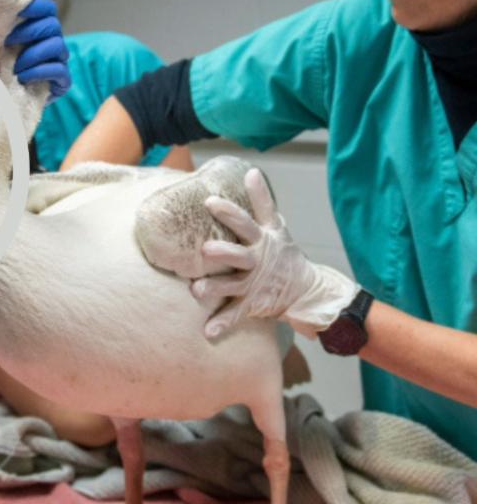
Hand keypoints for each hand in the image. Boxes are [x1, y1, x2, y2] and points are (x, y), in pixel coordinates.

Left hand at [5, 0, 69, 101]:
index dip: (35, 6)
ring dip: (32, 54)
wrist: (7, 103)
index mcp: (40, 27)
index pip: (47, 8)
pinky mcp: (63, 81)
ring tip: (14, 67)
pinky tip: (22, 78)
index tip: (16, 11)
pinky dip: (38, 72)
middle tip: (7, 42)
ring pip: (56, 45)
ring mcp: (60, 60)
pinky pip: (59, 70)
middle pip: (52, 24)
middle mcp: (53, 41)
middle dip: (28, 31)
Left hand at [193, 168, 358, 338]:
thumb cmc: (284, 253)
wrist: (308, 289)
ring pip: (232, 287)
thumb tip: (251, 171)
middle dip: (224, 252)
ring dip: (215, 289)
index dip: (229, 213)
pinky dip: (222, 324)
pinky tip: (207, 333)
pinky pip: (236, 316)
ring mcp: (254, 285)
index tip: (210, 201)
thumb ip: (262, 201)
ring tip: (196, 291)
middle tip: (206, 248)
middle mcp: (257, 262)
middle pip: (239, 256)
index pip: (245, 223)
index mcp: (262, 241)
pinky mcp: (252, 305)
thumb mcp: (276, 226)